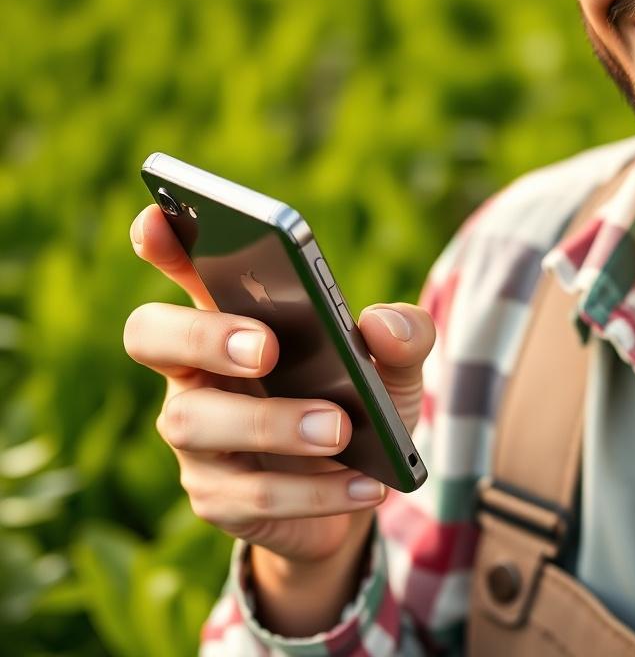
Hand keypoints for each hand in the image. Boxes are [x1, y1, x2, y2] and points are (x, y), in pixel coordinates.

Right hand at [123, 204, 435, 565]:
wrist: (364, 488)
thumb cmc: (364, 406)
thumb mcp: (397, 367)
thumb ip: (405, 335)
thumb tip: (380, 324)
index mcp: (234, 315)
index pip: (180, 264)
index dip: (160, 239)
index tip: (159, 218)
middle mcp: (197, 369)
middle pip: (150, 335)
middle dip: (201, 334)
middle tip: (267, 348)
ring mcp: (197, 434)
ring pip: (195, 422)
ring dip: (273, 424)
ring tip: (340, 428)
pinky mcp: (215, 496)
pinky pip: (249, 495)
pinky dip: (314, 489)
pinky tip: (365, 483)